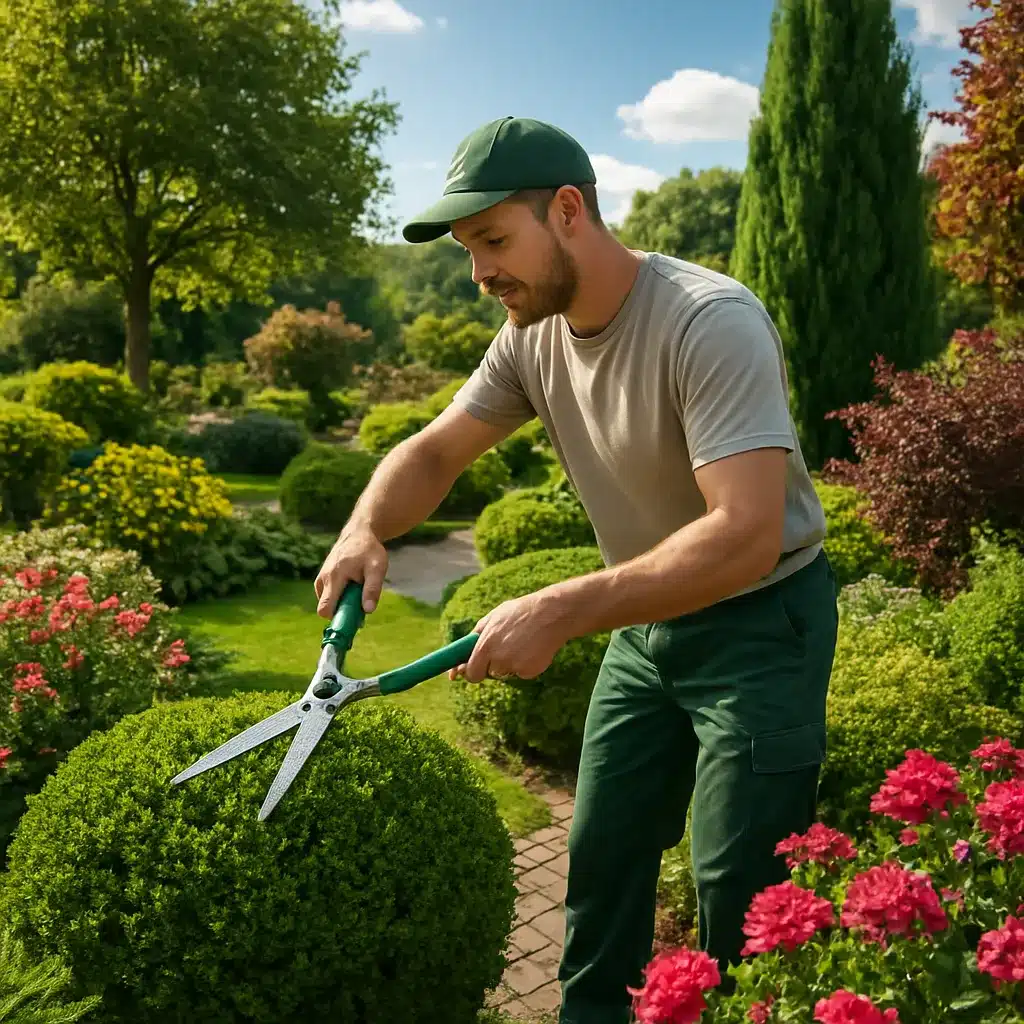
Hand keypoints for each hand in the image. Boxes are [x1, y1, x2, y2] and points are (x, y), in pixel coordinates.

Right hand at [313, 526, 388, 616]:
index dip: (337, 619)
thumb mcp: (377, 568)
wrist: (359, 533)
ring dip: (342, 602)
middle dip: (342, 611)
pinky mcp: (322, 578)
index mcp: (334, 577)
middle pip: (326, 608)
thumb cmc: (370, 550)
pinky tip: (352, 587)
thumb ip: (372, 589)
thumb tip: (368, 610)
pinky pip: (328, 595)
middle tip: (360, 603)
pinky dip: (339, 596)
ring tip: (358, 590)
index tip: (352, 621)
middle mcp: (323, 578)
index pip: (325, 608)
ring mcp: (321, 578)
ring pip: (328, 602)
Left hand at [448, 592, 567, 682]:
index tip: (473, 669)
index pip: (471, 673)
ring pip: (506, 672)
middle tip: (503, 649)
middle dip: (492, 666)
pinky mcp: (530, 671)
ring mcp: (515, 667)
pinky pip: (522, 673)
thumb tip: (461, 655)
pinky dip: (525, 664)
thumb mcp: (493, 617)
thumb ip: (476, 636)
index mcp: (486, 646)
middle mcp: (499, 659)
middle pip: (489, 674)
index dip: (471, 672)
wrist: (551, 613)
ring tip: (521, 642)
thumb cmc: (520, 613)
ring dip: (510, 663)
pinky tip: (532, 648)